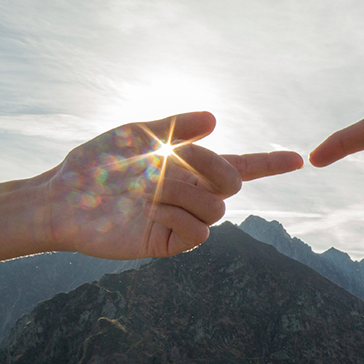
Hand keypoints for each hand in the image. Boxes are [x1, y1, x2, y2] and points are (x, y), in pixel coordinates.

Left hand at [45, 111, 302, 258]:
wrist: (64, 195)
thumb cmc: (97, 162)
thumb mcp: (138, 132)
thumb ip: (178, 124)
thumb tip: (217, 119)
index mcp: (189, 168)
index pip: (239, 166)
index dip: (270, 163)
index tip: (299, 159)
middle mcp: (191, 195)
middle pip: (232, 184)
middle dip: (210, 166)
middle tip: (173, 158)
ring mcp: (182, 221)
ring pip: (216, 208)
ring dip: (183, 190)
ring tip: (148, 189)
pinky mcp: (169, 244)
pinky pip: (199, 233)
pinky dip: (178, 216)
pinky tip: (149, 210)